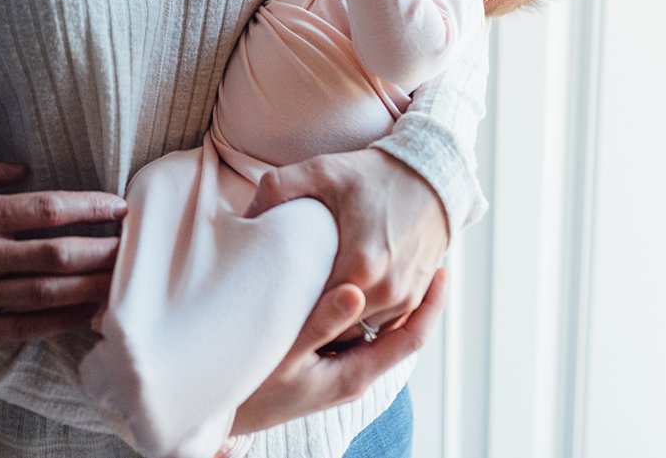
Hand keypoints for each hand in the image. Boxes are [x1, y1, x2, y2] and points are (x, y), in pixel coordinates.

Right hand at [0, 153, 126, 355]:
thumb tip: (19, 164)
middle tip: (133, 247)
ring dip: (88, 287)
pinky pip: (21, 327)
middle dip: (102, 250)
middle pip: (57, 254)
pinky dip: (56, 322)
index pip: (47, 209)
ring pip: (46, 293)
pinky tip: (83, 316)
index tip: (118, 208)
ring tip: (120, 282)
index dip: (90, 208)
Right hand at [231, 269, 447, 435]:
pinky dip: (369, 306)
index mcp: (353, 374)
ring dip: (395, 299)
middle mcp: (354, 375)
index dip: (432, 305)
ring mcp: (339, 371)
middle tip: (428, 253)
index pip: (410, 339)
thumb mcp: (284, 354)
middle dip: (419, 296)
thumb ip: (321, 322)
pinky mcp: (325, 364)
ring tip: (401, 259)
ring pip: (380, 332)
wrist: (222, 412)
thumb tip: (358, 291)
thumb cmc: (251, 387)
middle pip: (401, 333)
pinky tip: (360, 280)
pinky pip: (359, 333)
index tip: (444, 269)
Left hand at [245, 148, 446, 331]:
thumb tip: (246, 217)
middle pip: (336, 328)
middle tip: (278, 325)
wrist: (433, 174)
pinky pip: (381, 324)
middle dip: (310, 326)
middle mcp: (386, 290)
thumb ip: (278, 189)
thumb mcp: (322, 170)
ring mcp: (405, 296)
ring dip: (337, 327)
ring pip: (359, 331)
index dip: (287, 316)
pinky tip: (337, 312)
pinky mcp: (416, 296)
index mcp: (360, 266)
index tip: (264, 316)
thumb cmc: (373, 173)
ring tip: (305, 321)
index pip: (313, 313)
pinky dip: (361, 321)